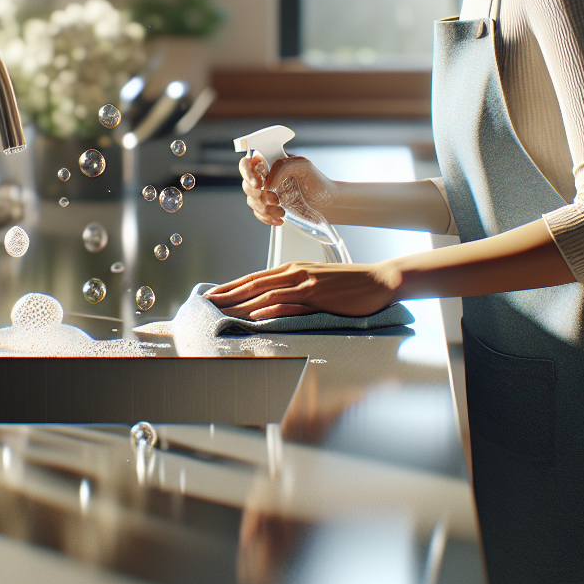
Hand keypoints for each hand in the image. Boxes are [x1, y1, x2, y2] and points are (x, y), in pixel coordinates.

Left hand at [205, 261, 398, 319]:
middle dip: (227, 294)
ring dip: (240, 302)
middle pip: (253, 284)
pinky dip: (269, 309)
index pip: (254, 277)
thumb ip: (294, 288)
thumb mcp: (316, 280)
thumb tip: (271, 302)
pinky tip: (254, 315)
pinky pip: (289, 303)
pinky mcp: (318, 297)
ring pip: (265, 293)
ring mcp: (306, 284)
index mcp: (292, 268)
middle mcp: (294, 273)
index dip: (231, 286)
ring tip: (220, 311)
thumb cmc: (348, 283)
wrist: (379, 279)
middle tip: (205, 303)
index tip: (212, 295)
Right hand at [240, 153, 336, 227]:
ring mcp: (266, 192)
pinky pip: (258, 213)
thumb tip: (267, 183)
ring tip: (281, 209)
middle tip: (275, 199)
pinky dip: (267, 217)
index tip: (258, 184)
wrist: (326, 203)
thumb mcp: (303, 166)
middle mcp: (265, 176)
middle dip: (259, 195)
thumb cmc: (316, 181)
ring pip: (251, 200)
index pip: (248, 163)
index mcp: (270, 162)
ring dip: (265, 208)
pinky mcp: (269, 207)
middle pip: (247, 184)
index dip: (247, 172)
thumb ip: (282, 167)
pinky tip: (279, 217)